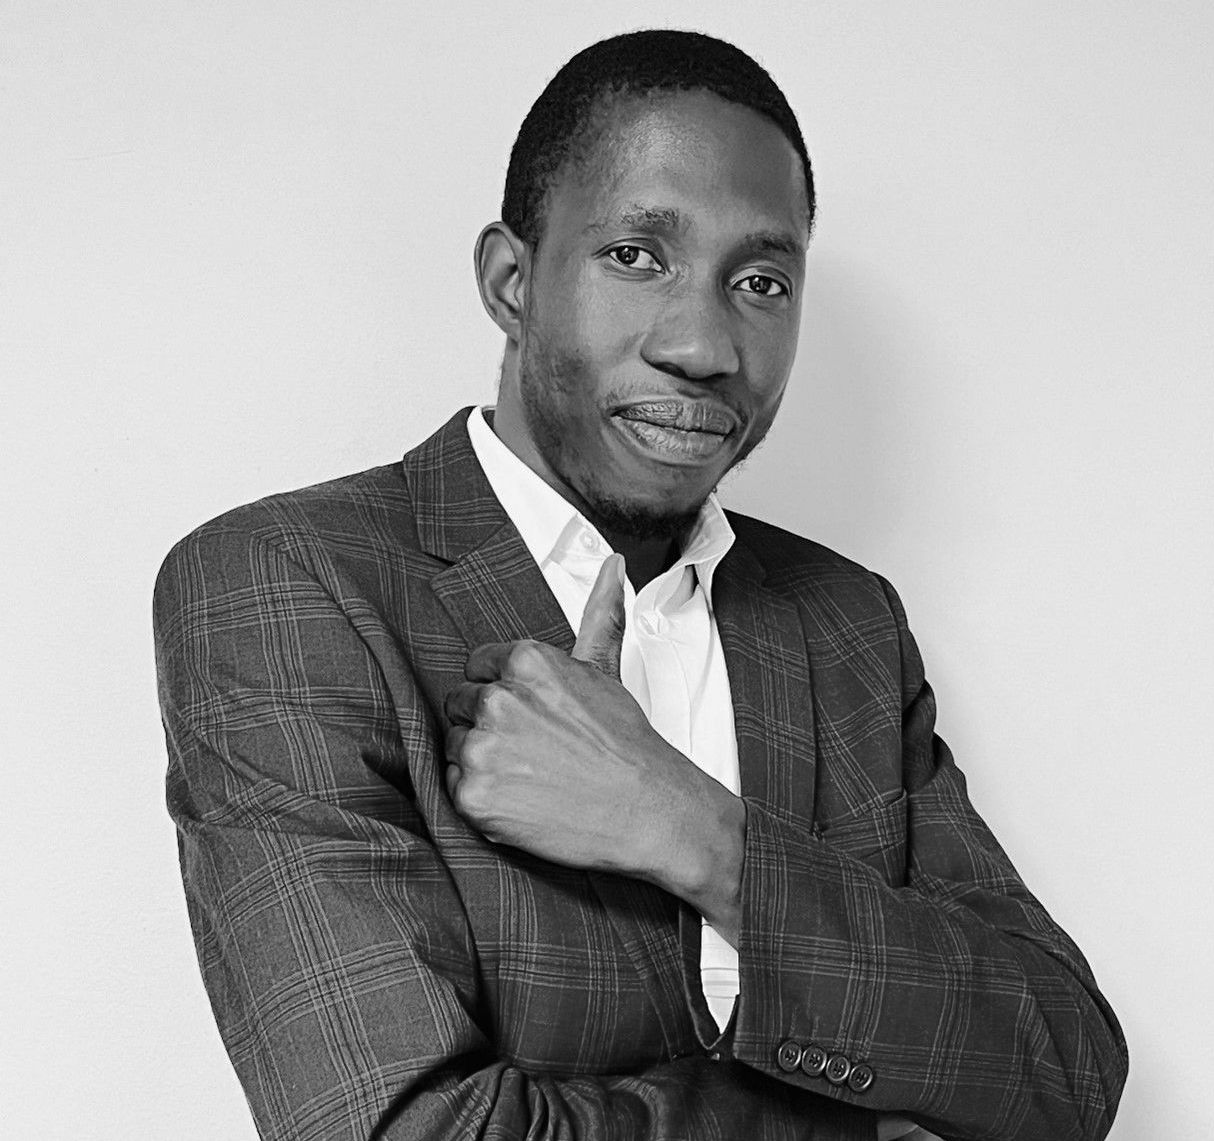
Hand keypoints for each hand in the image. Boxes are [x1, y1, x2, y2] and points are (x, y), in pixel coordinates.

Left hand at [443, 555, 744, 937]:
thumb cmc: (625, 744)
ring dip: (482, 761)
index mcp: (524, 661)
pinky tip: (519, 797)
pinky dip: (480, 796)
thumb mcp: (606, 669)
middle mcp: (498, 700)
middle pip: (461, 705)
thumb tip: (612, 566)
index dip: (501, 692)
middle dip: (489, 725)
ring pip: (454, 745)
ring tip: (530, 774)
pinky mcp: (474, 795)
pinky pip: (453, 786)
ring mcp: (482, 749)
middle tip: (534, 748)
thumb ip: (599, 614)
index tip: (529, 714)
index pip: (476, 667)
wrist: (647, 810)